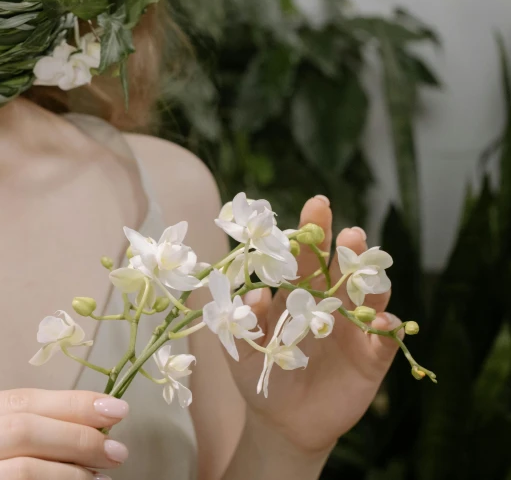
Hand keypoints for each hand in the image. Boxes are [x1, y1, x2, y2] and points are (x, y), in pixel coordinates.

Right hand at [0, 389, 129, 479]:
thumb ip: (21, 427)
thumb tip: (94, 420)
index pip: (17, 401)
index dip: (70, 403)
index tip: (114, 409)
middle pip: (21, 430)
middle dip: (77, 436)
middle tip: (116, 449)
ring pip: (22, 470)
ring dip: (72, 471)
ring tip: (101, 475)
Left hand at [227, 196, 400, 454]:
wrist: (283, 424)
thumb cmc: (261, 378)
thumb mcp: (243, 350)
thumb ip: (245, 319)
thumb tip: (253, 290)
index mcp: (298, 296)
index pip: (305, 259)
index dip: (311, 234)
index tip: (317, 205)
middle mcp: (329, 306)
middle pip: (341, 271)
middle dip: (346, 249)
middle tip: (349, 232)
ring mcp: (353, 331)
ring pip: (368, 298)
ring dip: (370, 281)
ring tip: (366, 265)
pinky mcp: (371, 359)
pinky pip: (385, 341)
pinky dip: (387, 329)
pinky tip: (382, 321)